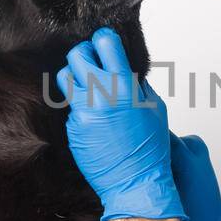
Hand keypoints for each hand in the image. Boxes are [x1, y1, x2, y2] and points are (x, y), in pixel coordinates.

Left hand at [54, 27, 185, 220]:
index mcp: (124, 86)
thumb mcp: (154, 108)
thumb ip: (138, 85)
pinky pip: (71, 106)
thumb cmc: (150, 149)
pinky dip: (80, 106)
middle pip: (77, 55)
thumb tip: (127, 70)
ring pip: (65, 77)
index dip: (104, 39)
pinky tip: (93, 116)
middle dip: (85, 54)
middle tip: (92, 61)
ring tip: (87, 86)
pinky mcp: (73, 127)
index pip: (105, 43)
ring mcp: (83, 111)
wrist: (135, 181)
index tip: (104, 42)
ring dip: (75, 76)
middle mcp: (100, 94)